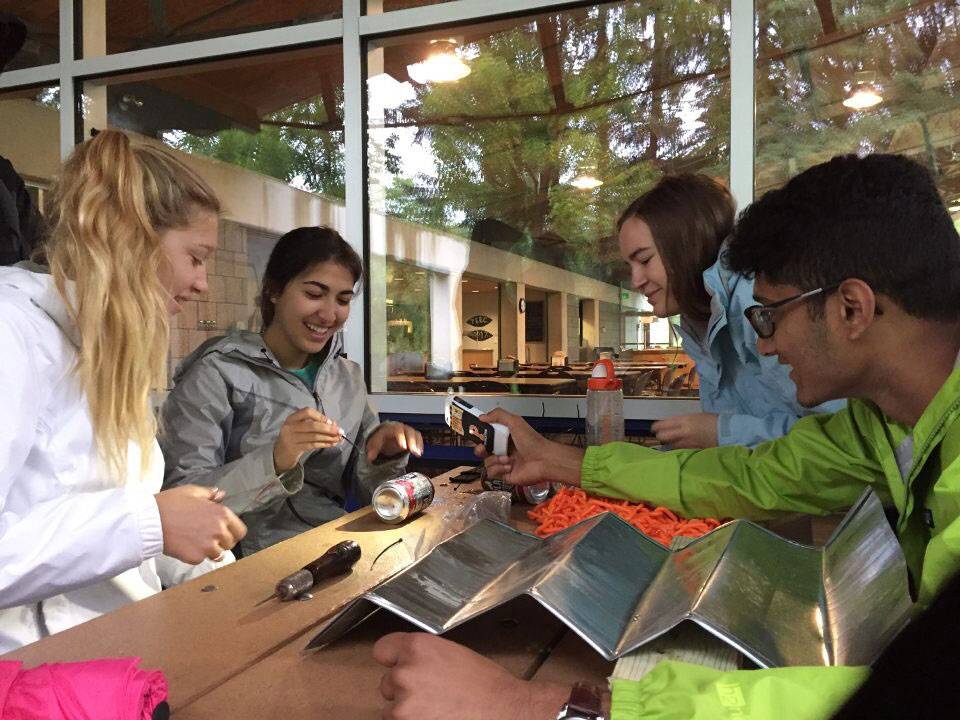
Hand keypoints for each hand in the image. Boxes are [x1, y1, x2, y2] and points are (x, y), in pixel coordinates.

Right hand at [155, 485, 246, 563]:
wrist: (149, 521)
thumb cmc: (170, 503)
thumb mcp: (192, 492)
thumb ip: (210, 494)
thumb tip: (221, 494)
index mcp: (222, 514)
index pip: (241, 531)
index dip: (233, 532)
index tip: (225, 532)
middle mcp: (219, 530)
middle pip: (231, 544)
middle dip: (222, 541)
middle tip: (208, 537)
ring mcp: (208, 546)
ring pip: (218, 554)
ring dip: (210, 550)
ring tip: (196, 541)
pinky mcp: (196, 557)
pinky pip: (202, 559)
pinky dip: (196, 555)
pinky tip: (186, 546)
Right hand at [272, 408, 341, 472]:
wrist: (281, 453)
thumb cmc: (294, 436)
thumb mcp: (300, 427)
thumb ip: (315, 423)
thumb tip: (334, 424)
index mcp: (292, 418)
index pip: (307, 412)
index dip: (320, 416)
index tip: (330, 422)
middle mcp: (290, 427)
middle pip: (313, 426)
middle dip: (328, 429)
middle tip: (339, 431)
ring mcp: (291, 438)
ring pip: (314, 437)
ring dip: (328, 437)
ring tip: (338, 438)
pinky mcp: (295, 448)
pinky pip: (313, 445)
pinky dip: (324, 444)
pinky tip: (331, 443)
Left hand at [366, 422, 422, 461]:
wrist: (386, 435)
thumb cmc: (381, 438)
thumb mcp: (374, 443)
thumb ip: (373, 450)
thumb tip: (370, 457)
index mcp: (391, 428)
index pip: (397, 431)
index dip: (401, 438)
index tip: (403, 447)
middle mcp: (401, 427)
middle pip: (408, 431)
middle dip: (412, 441)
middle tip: (413, 451)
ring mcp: (407, 430)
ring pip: (415, 434)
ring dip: (417, 444)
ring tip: (418, 454)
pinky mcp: (412, 435)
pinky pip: (418, 437)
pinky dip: (420, 444)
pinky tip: (419, 452)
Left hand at [373, 632, 567, 719]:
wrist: (505, 711)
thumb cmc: (486, 686)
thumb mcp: (453, 654)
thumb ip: (425, 656)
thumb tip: (408, 663)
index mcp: (418, 647)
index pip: (382, 650)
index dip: (393, 660)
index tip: (397, 667)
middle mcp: (405, 671)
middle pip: (387, 682)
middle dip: (404, 690)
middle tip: (432, 696)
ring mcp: (403, 703)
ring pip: (392, 709)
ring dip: (408, 712)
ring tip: (438, 711)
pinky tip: (437, 719)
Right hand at [474, 408, 583, 486]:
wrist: (543, 460)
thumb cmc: (530, 440)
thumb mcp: (515, 422)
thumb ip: (498, 415)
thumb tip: (481, 417)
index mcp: (504, 438)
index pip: (486, 437)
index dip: (479, 437)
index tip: (475, 435)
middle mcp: (503, 450)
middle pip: (482, 451)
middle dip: (480, 449)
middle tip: (484, 449)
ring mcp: (503, 464)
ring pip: (486, 462)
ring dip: (495, 460)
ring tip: (508, 459)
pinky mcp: (505, 476)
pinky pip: (492, 473)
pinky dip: (499, 469)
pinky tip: (510, 467)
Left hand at [651, 412, 718, 448]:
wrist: (728, 431)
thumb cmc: (712, 421)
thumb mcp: (695, 417)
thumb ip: (681, 422)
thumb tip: (670, 426)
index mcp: (684, 420)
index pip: (662, 425)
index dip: (656, 428)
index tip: (654, 429)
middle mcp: (683, 431)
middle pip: (662, 437)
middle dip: (660, 437)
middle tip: (661, 436)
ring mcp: (688, 443)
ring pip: (670, 446)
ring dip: (668, 444)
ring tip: (671, 442)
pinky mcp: (692, 451)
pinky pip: (680, 451)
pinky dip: (677, 450)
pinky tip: (680, 448)